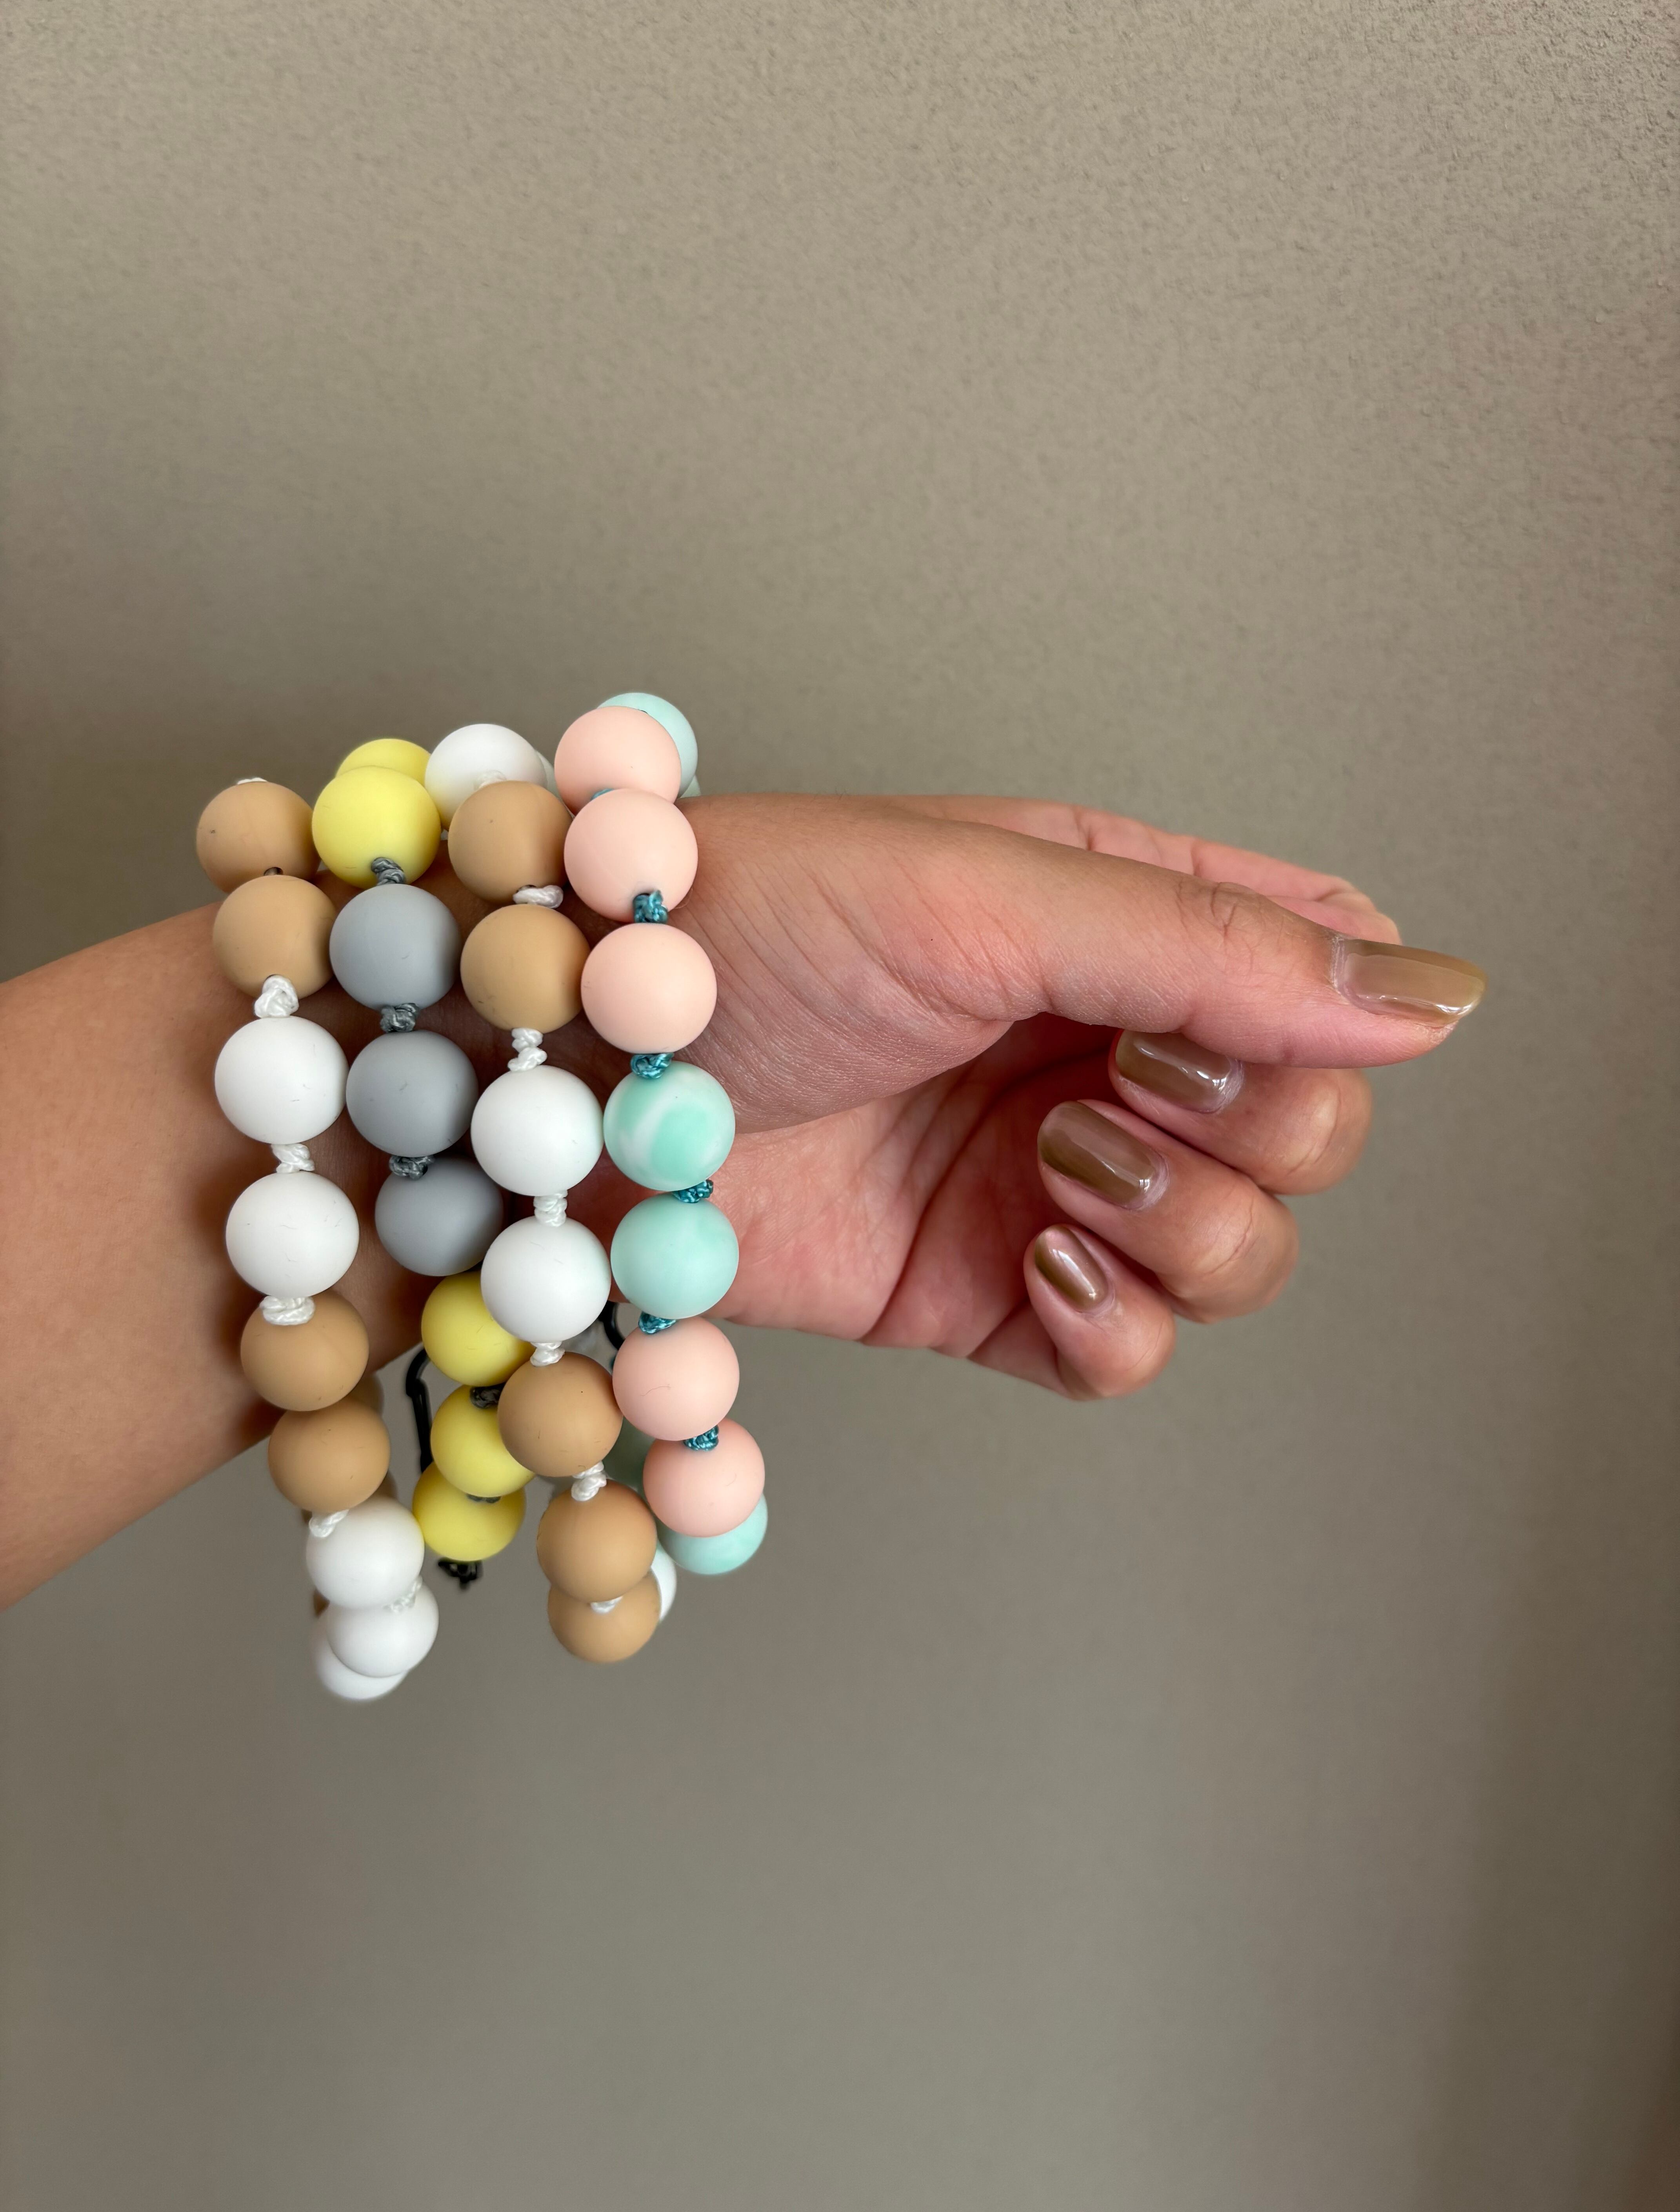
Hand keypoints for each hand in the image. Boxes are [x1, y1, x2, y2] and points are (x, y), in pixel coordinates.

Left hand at [541, 794, 1485, 1400]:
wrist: (571, 1072)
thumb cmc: (749, 927)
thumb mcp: (991, 896)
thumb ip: (1214, 950)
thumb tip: (1434, 995)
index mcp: (1123, 919)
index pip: (1322, 975)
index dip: (1322, 1017)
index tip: (1230, 1020)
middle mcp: (1105, 1049)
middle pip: (1309, 1130)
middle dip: (1249, 1128)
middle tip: (1109, 1089)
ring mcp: (1054, 1179)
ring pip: (1241, 1253)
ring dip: (1185, 1229)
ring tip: (1050, 1174)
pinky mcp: (987, 1292)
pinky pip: (1132, 1352)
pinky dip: (1115, 1322)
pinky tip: (1036, 1259)